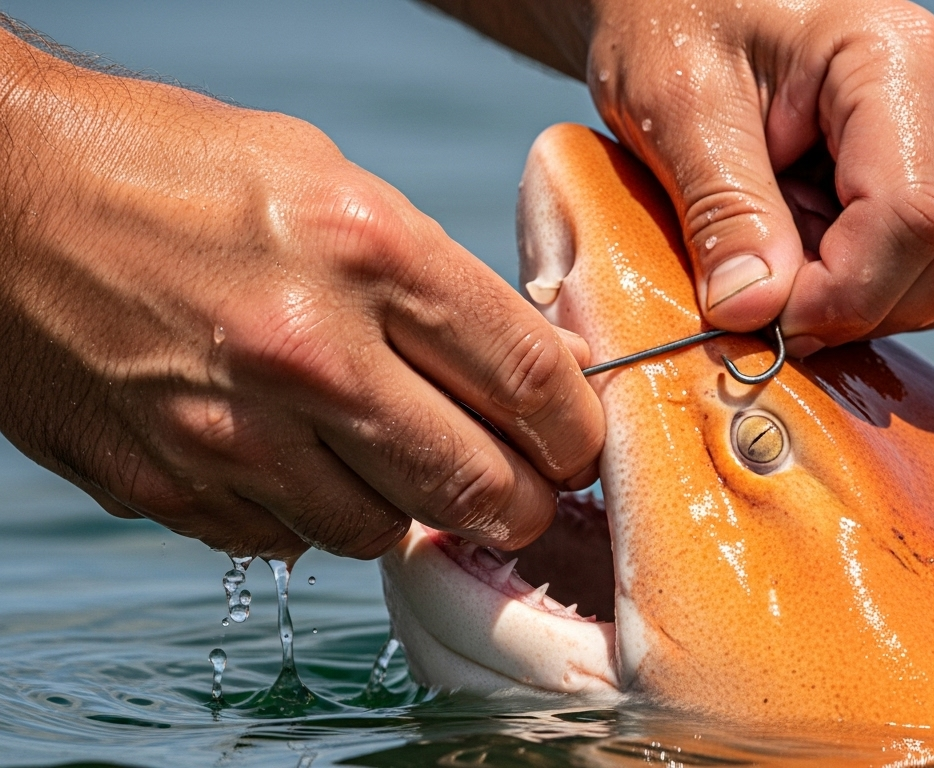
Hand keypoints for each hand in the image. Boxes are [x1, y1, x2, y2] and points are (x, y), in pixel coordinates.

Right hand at [0, 30, 603, 559]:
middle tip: (527, 491)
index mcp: (367, 249)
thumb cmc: (168, 167)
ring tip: (408, 469)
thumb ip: (427, 278)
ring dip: (415, 512)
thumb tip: (512, 363)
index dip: (576, 428)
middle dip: (523, 501)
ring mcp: (231, 432)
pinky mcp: (166, 485)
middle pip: (477, 484)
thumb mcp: (327, 179)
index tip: (577, 440)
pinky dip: (317, 516)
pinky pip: (286, 541)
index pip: (529, 378)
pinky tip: (310, 467)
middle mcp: (307, 351)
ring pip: (384, 532)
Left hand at [435, 0, 933, 355]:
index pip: (911, 219)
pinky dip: (886, 293)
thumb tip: (757, 315)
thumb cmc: (673, 22)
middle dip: (862, 308)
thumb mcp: (674, 107)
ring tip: (786, 262)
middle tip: (768, 302)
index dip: (840, 296)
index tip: (762, 319)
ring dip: (875, 305)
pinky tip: (814, 257)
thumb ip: (722, 208)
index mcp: (897, 56)